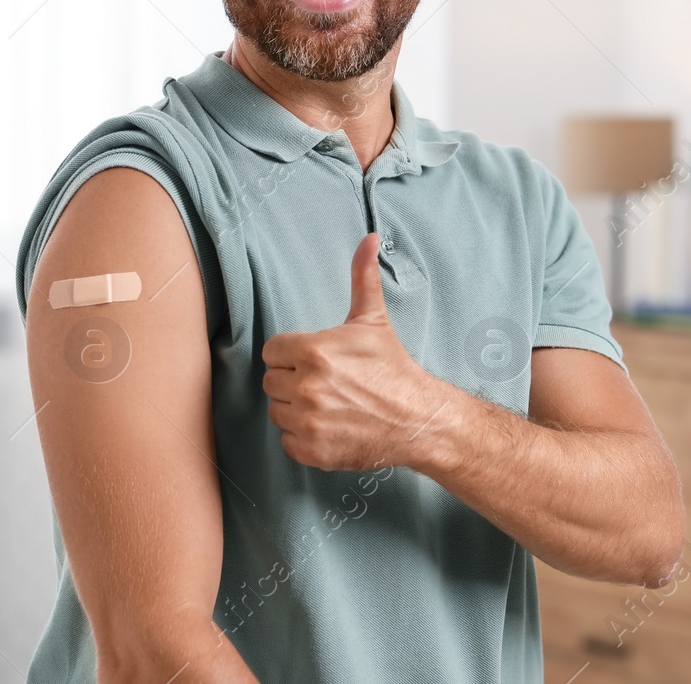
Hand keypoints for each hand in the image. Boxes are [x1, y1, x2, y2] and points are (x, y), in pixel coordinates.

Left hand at [262, 233, 444, 470]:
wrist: (418, 418)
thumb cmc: (393, 368)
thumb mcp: (373, 320)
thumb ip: (362, 277)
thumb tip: (369, 238)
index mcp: (314, 351)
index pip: (273, 351)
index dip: (292, 355)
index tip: (316, 361)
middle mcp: (307, 387)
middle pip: (272, 381)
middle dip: (294, 381)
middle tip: (327, 383)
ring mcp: (309, 422)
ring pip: (277, 411)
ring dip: (296, 410)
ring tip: (328, 404)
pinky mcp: (313, 451)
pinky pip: (287, 442)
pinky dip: (303, 438)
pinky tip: (328, 427)